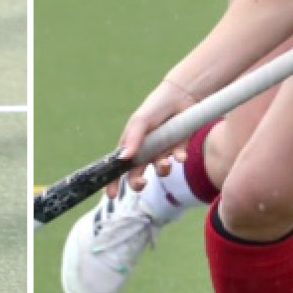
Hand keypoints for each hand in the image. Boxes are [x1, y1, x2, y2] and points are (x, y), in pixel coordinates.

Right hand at [109, 79, 195, 198]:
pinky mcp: (179, 149)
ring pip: (160, 169)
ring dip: (161, 169)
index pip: (118, 168)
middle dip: (138, 183)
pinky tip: (181, 154)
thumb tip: (123, 159)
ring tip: (165, 163)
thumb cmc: (154, 108)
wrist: (180, 96)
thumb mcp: (139, 121)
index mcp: (131, 145)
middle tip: (142, 182)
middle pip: (137, 175)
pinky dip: (179, 157)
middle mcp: (146, 152)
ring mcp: (163, 151)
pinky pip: (178, 159)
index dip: (113, 182)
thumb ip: (132, 139)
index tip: (111, 195)